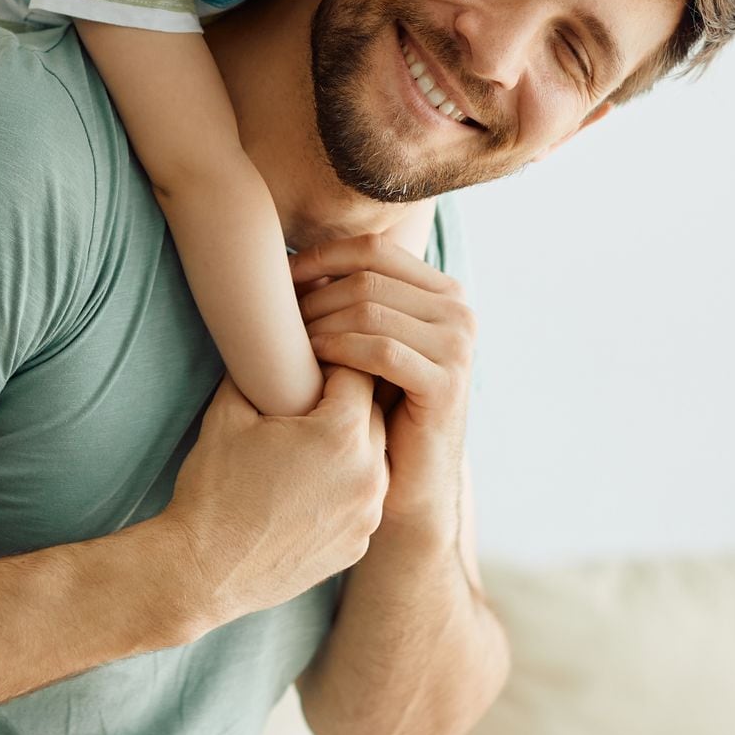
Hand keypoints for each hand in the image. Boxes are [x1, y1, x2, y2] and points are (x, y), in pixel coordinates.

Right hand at [166, 368, 386, 629]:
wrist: (202, 571)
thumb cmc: (213, 489)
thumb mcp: (228, 413)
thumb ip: (258, 370)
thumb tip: (268, 346)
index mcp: (341, 435)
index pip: (357, 372)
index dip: (332, 362)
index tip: (309, 366)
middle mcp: (369, 475)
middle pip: (374, 412)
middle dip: (346, 400)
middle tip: (307, 400)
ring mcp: (367, 516)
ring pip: (375, 457)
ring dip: (352, 445)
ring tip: (309, 446)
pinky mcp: (357, 546)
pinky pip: (365, 499)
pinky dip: (345, 487)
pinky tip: (308, 487)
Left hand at [292, 234, 476, 528]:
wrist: (408, 485)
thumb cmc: (377, 408)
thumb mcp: (369, 340)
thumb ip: (352, 297)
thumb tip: (290, 254)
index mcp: (443, 290)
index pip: (373, 250)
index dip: (319, 258)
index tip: (278, 279)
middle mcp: (458, 310)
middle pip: (367, 278)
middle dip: (314, 297)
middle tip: (276, 322)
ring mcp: (458, 346)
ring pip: (369, 310)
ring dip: (319, 324)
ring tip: (288, 347)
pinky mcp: (446, 383)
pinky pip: (379, 350)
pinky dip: (338, 351)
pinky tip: (311, 365)